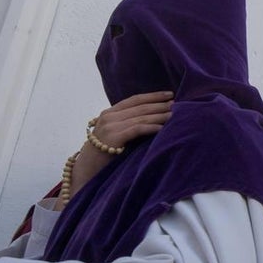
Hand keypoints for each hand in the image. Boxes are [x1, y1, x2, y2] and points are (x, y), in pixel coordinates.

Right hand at [59, 91, 172, 209]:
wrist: (86, 169)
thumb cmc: (103, 153)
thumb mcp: (114, 133)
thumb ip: (126, 124)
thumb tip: (152, 119)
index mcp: (109, 112)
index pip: (134, 100)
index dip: (152, 96)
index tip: (168, 94)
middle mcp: (109, 116)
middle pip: (140, 107)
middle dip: (159, 105)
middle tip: (176, 103)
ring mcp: (110, 126)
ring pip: (140, 117)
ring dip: (159, 115)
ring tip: (173, 115)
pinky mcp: (113, 137)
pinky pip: (137, 129)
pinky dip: (151, 127)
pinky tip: (162, 128)